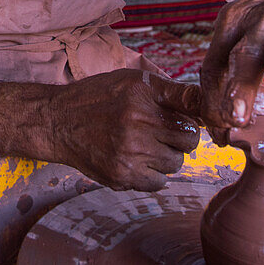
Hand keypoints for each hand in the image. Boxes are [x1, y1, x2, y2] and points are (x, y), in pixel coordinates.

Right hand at [48, 69, 200, 191]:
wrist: (59, 122)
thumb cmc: (99, 98)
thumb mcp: (132, 81)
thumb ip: (169, 91)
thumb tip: (204, 106)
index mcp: (143, 95)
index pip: (192, 106)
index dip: (195, 115)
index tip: (191, 119)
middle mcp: (138, 122)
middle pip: (189, 140)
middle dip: (181, 138)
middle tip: (162, 133)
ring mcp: (130, 152)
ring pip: (175, 164)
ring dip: (166, 157)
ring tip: (144, 145)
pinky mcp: (122, 175)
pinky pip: (158, 183)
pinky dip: (152, 175)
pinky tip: (136, 160)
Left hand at [199, 0, 263, 134]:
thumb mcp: (241, 32)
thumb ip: (233, 76)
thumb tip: (224, 127)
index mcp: (231, 26)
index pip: (215, 65)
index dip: (215, 102)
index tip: (220, 134)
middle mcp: (259, 23)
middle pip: (245, 55)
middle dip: (239, 86)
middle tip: (234, 117)